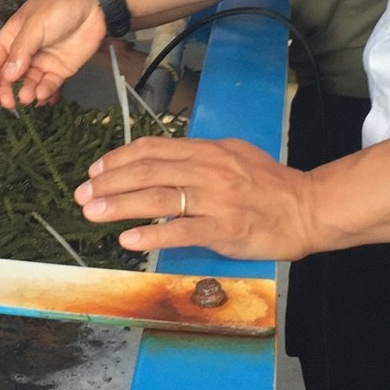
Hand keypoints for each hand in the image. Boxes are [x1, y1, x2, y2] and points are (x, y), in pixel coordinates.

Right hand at [0, 0, 107, 107]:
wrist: (93, 5)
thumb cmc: (60, 6)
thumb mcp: (35, 24)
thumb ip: (21, 49)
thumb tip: (8, 75)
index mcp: (11, 37)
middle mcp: (24, 52)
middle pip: (7, 77)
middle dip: (5, 90)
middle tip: (8, 101)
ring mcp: (42, 62)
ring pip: (27, 84)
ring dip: (24, 93)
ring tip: (26, 98)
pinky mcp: (59, 70)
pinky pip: (48, 85)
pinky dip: (43, 92)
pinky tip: (42, 94)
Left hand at [74, 136, 320, 259]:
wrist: (308, 208)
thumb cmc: (270, 184)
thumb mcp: (233, 156)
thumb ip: (198, 159)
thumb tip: (161, 163)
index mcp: (207, 150)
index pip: (153, 149)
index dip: (119, 158)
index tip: (95, 170)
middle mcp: (207, 170)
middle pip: (148, 171)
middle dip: (109, 182)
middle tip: (82, 193)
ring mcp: (215, 200)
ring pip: (159, 199)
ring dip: (120, 205)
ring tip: (92, 212)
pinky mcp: (224, 230)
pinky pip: (182, 232)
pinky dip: (152, 236)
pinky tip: (128, 240)